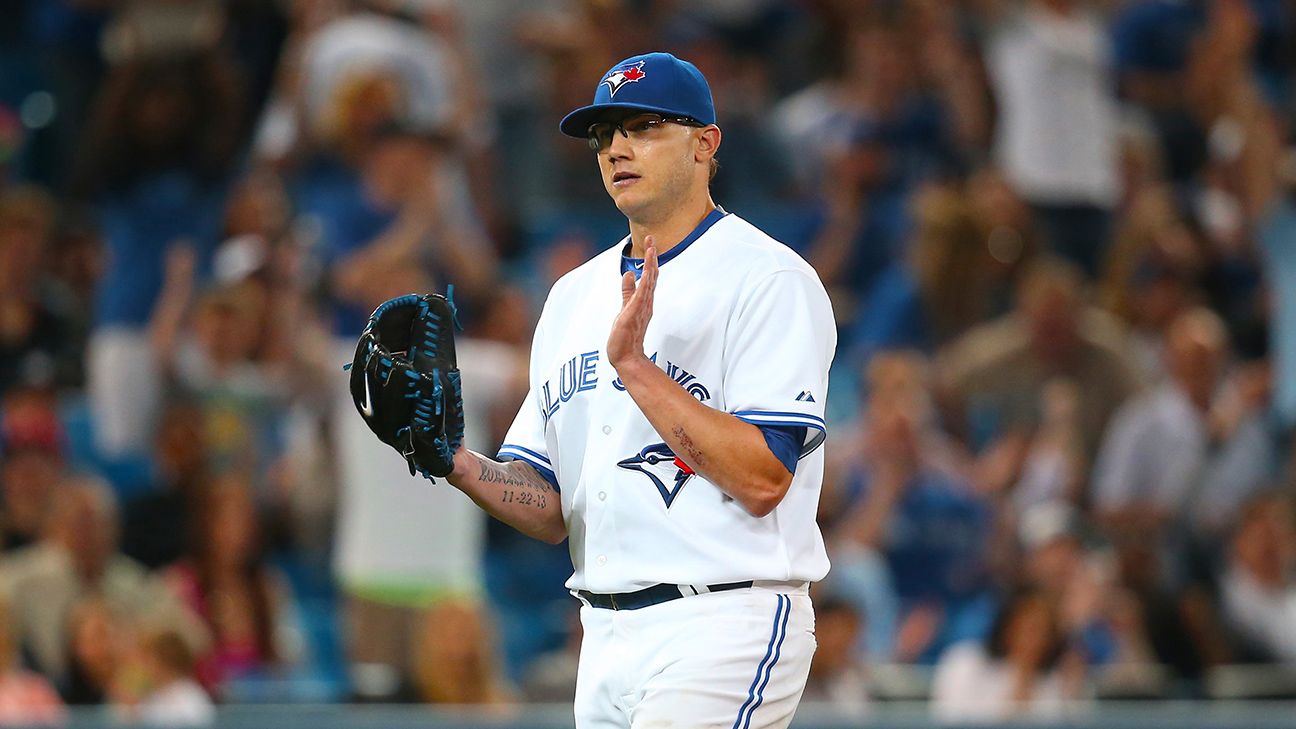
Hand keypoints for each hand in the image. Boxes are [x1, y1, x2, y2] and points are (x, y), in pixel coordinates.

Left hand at [607, 238, 657, 370]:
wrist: (625, 358)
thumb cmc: (625, 337)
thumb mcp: (625, 307)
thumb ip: (627, 291)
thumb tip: (629, 274)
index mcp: (644, 301)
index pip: (649, 277)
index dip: (650, 260)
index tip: (651, 244)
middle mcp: (646, 303)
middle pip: (652, 276)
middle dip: (652, 257)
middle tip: (653, 239)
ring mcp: (641, 308)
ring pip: (648, 282)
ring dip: (650, 265)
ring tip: (651, 248)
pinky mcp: (634, 314)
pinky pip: (641, 295)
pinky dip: (644, 282)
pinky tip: (646, 271)